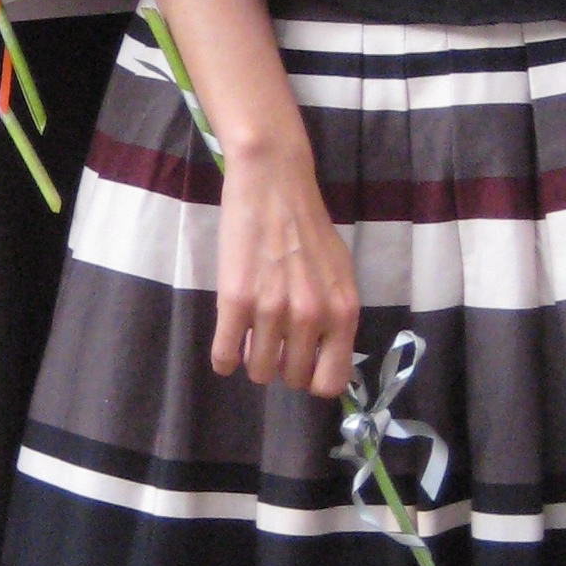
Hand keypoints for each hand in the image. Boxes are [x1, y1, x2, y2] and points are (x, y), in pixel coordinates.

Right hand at [213, 135, 358, 397]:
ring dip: (251, 359)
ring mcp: (272, 309)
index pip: (330, 382)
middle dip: (280, 365)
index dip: (312, 379)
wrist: (274, 183)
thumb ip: (334, 317)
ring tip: (250, 336)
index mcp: (342, 312)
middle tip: (271, 341)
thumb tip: (321, 358)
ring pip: (258, 370)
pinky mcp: (235, 300)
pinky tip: (226, 345)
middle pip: (291, 378)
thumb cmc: (307, 226)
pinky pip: (224, 355)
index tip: (300, 363)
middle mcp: (311, 316)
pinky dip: (223, 358)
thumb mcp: (338, 275)